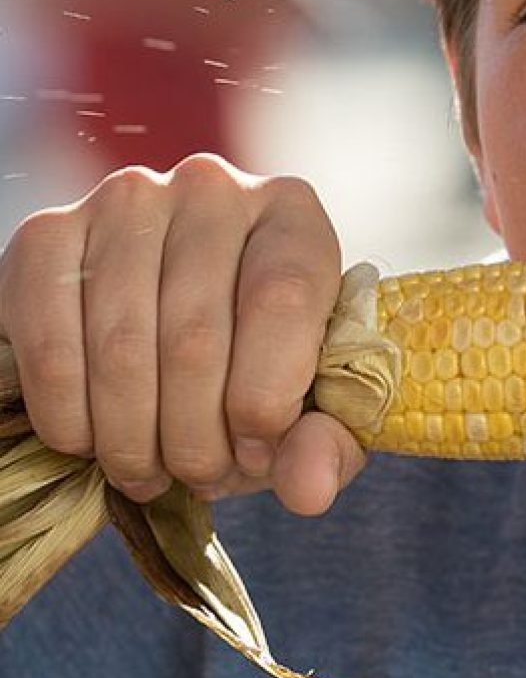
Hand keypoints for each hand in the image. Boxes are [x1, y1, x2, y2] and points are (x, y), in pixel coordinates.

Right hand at [0, 155, 363, 515]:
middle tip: (199, 477)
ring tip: (150, 470)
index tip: (257, 454)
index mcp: (292, 213)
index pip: (281, 300)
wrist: (171, 326)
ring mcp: (124, 202)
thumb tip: (308, 489)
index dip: (265, 399)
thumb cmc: (258, 363)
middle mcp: (210, 189)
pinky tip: (91, 440)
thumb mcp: (314, 401)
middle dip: (195, 437)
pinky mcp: (46, 234)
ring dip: (131, 439)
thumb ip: (327, 441)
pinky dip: (68, 415)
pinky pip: (49, 343)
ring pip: (121, 349)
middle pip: (195, 336)